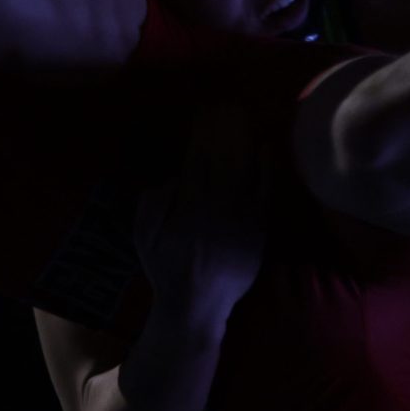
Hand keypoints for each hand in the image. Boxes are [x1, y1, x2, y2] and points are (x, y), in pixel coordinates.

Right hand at [132, 102, 271, 317]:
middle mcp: (215, 209)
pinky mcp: (257, 230)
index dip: (200, 136)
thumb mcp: (144, 237)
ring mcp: (240, 219)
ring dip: (243, 143)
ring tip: (244, 118)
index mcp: (186, 207)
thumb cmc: (167, 269)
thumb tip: (172, 177)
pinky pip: (263, 194)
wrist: (197, 305)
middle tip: (226, 106)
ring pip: (243, 172)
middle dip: (223, 132)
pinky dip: (265, 169)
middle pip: (221, 161)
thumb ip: (152, 204)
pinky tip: (265, 149)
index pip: (195, 163)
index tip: (202, 115)